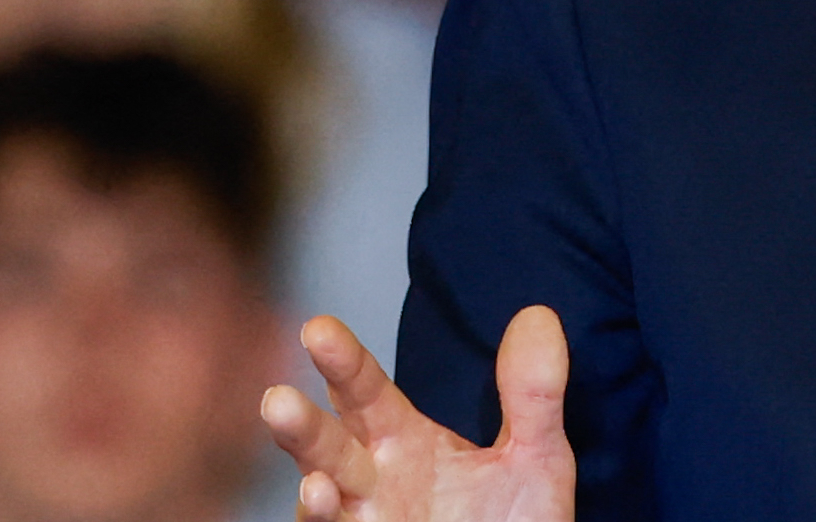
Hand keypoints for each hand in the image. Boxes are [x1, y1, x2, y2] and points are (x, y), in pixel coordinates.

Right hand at [261, 311, 573, 521]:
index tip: (318, 328)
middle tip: (277, 398)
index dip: (343, 361)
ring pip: (320, 501)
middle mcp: (372, 484)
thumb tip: (538, 314)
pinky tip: (322, 497)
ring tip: (305, 473)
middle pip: (329, 447)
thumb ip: (533, 393)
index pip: (366, 393)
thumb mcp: (535, 457)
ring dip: (306, 488)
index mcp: (404, 443)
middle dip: (301, 426)